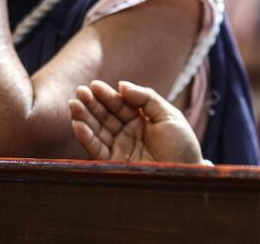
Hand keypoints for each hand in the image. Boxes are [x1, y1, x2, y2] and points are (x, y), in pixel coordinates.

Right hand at [69, 80, 204, 164]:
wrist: (185, 175)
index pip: (121, 105)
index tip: (94, 85)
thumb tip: (121, 85)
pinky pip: (96, 149)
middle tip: (80, 92)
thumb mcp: (168, 115)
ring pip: (98, 131)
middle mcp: (128, 134)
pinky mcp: (113, 164)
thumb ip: (146, 97)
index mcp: (142, 120)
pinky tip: (78, 125)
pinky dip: (86, 137)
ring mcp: (120, 148)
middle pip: (106, 116)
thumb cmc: (181, 145)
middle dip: (92, 104)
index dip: (108, 95)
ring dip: (84, 118)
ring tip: (74, 105)